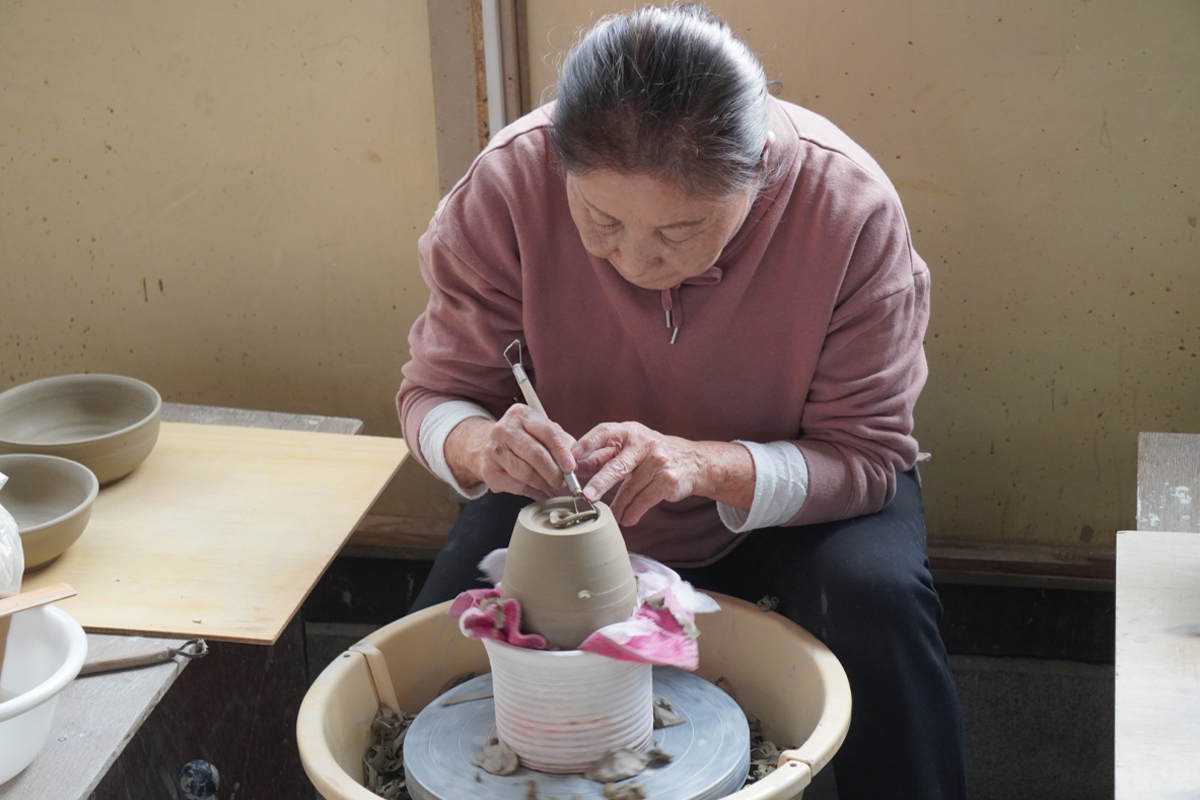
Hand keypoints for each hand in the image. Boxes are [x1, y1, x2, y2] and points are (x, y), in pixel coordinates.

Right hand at [445, 406, 576, 498]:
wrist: (486, 445)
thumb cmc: (522, 439)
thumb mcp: (541, 431)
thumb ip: (561, 442)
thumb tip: (577, 462)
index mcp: (521, 414)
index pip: (547, 432)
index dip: (561, 451)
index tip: (571, 467)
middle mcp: (504, 429)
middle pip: (535, 454)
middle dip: (553, 472)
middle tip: (563, 482)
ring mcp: (493, 450)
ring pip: (525, 473)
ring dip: (543, 483)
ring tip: (551, 486)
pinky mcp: (488, 470)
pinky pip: (516, 486)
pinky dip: (531, 491)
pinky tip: (538, 490)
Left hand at [572, 422, 753, 525]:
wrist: (694, 462)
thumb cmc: (652, 454)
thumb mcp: (630, 447)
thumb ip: (605, 456)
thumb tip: (574, 468)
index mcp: (629, 431)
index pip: (604, 433)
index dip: (586, 444)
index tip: (571, 458)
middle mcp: (644, 443)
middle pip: (618, 466)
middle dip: (601, 483)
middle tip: (587, 496)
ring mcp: (658, 462)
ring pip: (630, 489)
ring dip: (618, 506)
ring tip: (609, 516)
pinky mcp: (668, 480)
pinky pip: (645, 500)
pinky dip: (634, 512)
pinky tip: (628, 518)